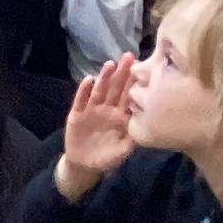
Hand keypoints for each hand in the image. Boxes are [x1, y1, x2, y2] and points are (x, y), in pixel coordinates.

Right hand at [57, 53, 136, 196]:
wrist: (84, 165)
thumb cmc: (107, 158)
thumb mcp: (123, 151)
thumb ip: (133, 140)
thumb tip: (146, 126)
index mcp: (121, 116)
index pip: (129, 96)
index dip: (135, 83)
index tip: (143, 68)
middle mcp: (107, 109)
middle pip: (116, 89)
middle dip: (122, 73)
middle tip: (129, 56)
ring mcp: (92, 110)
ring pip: (100, 91)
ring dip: (104, 78)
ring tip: (110, 64)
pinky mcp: (77, 114)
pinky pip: (81, 100)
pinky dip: (84, 90)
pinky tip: (88, 79)